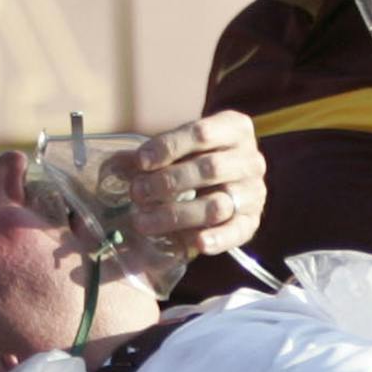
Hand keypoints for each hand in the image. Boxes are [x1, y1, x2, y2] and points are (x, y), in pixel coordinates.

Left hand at [111, 110, 266, 258]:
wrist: (224, 181)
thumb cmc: (194, 158)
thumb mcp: (177, 148)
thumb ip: (150, 155)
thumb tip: (116, 166)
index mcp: (235, 129)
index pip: (202, 133)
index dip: (168, 147)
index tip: (141, 162)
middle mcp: (251, 159)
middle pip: (210, 168)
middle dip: (168, 182)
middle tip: (137, 193)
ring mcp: (255, 192)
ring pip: (218, 204)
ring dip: (177, 214)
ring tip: (144, 221)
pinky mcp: (252, 221)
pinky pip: (237, 231)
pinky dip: (217, 238)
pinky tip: (195, 243)